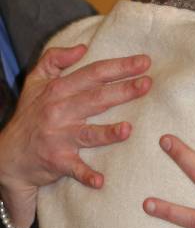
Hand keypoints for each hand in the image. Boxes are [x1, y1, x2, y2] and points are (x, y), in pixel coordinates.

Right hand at [0, 45, 151, 227]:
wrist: (8, 154)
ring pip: (87, 134)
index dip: (119, 67)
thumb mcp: (34, 82)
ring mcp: (58, 138)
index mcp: (58, 90)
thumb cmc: (29, 115)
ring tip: (127, 129)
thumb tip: (82, 47)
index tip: (144, 62)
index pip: (93, 74)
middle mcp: (59, 111)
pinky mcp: (57, 161)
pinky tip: (100, 181)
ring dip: (107, 133)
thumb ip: (54, 59)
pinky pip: (74, 169)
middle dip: (123, 91)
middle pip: (96, 99)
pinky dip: (86, 175)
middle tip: (147, 84)